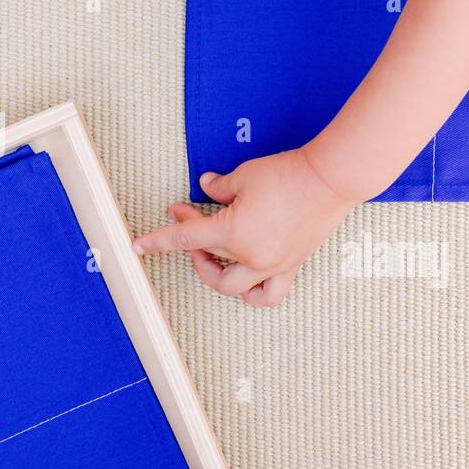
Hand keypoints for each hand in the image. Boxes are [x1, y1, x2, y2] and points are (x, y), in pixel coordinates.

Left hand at [132, 147, 356, 306]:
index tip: (138, 246)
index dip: (158, 241)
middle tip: (191, 225)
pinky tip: (251, 278)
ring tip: (218, 262)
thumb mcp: (244, 176)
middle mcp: (253, 257)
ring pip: (238, 290)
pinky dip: (257, 293)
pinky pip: (270, 293)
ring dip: (221, 279)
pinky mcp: (293, 265)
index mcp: (235, 234)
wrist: (330, 180)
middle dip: (194, 252)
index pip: (186, 239)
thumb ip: (220, 187)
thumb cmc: (289, 175)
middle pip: (211, 269)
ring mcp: (274, 265)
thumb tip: (208, 187)